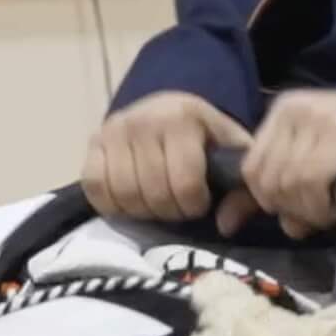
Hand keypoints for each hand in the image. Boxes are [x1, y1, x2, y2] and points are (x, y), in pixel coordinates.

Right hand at [82, 92, 253, 226]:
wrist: (169, 109)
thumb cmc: (205, 136)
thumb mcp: (232, 153)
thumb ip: (241, 189)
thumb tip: (225, 225)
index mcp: (182, 118)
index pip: (185, 183)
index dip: (194, 205)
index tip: (199, 202)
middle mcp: (144, 119)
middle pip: (154, 193)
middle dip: (170, 211)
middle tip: (177, 206)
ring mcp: (114, 130)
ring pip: (124, 194)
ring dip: (142, 211)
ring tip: (156, 204)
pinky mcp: (93, 142)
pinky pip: (95, 187)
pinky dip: (111, 204)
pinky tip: (130, 201)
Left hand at [235, 90, 335, 239]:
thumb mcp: (309, 166)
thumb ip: (268, 191)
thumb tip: (226, 224)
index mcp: (282, 111)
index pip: (249, 168)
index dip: (264, 201)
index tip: (291, 213)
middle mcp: (294, 109)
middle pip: (264, 180)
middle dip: (287, 207)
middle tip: (317, 213)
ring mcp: (318, 119)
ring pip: (285, 184)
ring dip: (307, 210)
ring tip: (331, 208)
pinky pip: (309, 183)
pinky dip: (320, 207)